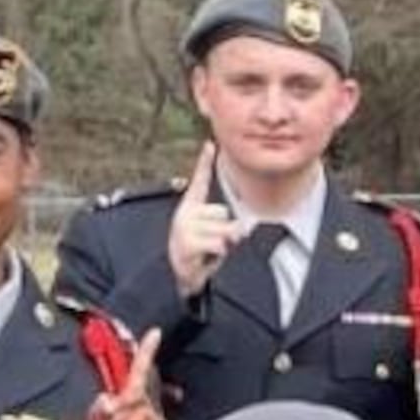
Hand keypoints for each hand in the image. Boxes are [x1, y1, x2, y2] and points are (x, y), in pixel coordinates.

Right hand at [165, 143, 238, 298]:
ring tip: (208, 252)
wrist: (178, 276)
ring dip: (223, 245)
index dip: (204, 162)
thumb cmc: (199, 254)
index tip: (210, 143)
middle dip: (225, 232)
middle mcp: (186, 214)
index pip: (199, 182)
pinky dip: (218, 254)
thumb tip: (241, 228)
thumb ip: (228, 227)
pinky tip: (204, 258)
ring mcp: (185, 228)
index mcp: (191, 208)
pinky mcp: (187, 242)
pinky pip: (218, 244)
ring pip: (223, 230)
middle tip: (211, 244)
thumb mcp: (214, 236)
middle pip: (224, 213)